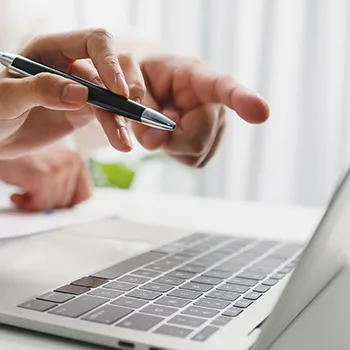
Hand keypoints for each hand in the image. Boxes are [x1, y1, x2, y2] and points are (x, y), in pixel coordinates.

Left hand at [0, 29, 146, 157]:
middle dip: (124, 92)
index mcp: (51, 50)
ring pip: (114, 99)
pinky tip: (122, 143)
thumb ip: (40, 90)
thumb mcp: (6, 98)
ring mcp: (82, 90)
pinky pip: (108, 117)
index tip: (117, 91)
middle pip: (112, 70)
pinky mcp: (85, 112)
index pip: (94, 42)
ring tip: (124, 142)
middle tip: (129, 112)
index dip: (110, 62)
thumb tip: (81, 94)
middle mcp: (71, 66)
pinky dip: (117, 130)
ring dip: (122, 119)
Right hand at [0, 144, 91, 210]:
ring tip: (22, 193)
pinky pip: (40, 205)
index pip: (85, 194)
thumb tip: (71, 205)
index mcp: (76, 159)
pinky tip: (16, 195)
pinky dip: (25, 204)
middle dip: (46, 204)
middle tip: (29, 196)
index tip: (52, 202)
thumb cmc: (21, 156)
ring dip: (34, 204)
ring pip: (53, 205)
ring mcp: (59, 169)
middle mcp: (71, 163)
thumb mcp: (50, 163)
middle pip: (67, 203)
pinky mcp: (43, 177)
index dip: (68, 204)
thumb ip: (64, 179)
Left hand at [132, 54, 269, 166]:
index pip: (223, 87)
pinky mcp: (211, 144)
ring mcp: (217, 125)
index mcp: (196, 75)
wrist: (153, 81)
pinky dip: (176, 152)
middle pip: (197, 138)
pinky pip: (194, 160)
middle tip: (155, 119)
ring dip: (171, 145)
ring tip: (167, 121)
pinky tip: (174, 134)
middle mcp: (214, 101)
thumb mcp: (131, 81)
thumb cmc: (143, 74)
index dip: (242, 99)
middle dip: (169, 138)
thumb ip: (139, 108)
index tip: (261, 113)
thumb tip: (155, 143)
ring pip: (195, 153)